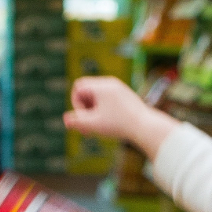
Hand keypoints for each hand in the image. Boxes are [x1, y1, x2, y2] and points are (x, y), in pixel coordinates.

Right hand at [63, 76, 178, 159]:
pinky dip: (104, 110)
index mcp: (102, 86)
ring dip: (94, 111)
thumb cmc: (119, 125)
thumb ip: (77, 122)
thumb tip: (65, 120)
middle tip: (88, 128)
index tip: (83, 118)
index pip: (78, 87)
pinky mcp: (126, 95)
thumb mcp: (94, 124)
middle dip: (84, 108)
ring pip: (98, 96)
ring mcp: (120, 88)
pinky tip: (110, 124)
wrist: (146, 126)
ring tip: (99, 127)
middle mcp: (110, 83)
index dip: (75, 103)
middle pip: (87, 91)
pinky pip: (108, 99)